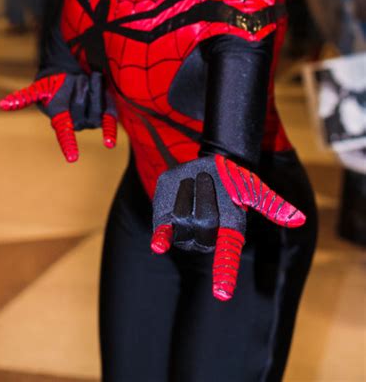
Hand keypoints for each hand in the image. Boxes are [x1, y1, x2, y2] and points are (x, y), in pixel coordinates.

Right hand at [0, 73, 117, 161]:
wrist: (73, 74)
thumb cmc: (53, 83)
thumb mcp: (39, 88)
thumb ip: (24, 97)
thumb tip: (2, 105)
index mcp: (60, 117)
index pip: (64, 132)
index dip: (68, 143)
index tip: (73, 157)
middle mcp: (76, 122)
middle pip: (83, 110)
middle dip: (82, 91)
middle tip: (77, 79)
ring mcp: (90, 119)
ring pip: (96, 111)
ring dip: (94, 91)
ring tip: (90, 78)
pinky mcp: (104, 113)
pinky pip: (108, 123)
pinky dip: (109, 132)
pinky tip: (109, 144)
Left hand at [151, 155, 305, 300]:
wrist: (207, 164)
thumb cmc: (234, 180)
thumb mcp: (252, 188)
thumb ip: (271, 204)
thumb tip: (299, 219)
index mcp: (228, 233)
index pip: (227, 257)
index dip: (224, 274)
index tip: (222, 293)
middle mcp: (207, 237)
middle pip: (202, 225)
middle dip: (204, 197)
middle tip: (207, 179)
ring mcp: (186, 231)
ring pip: (182, 221)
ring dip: (186, 195)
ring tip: (192, 182)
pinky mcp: (166, 221)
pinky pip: (163, 235)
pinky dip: (161, 241)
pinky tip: (159, 246)